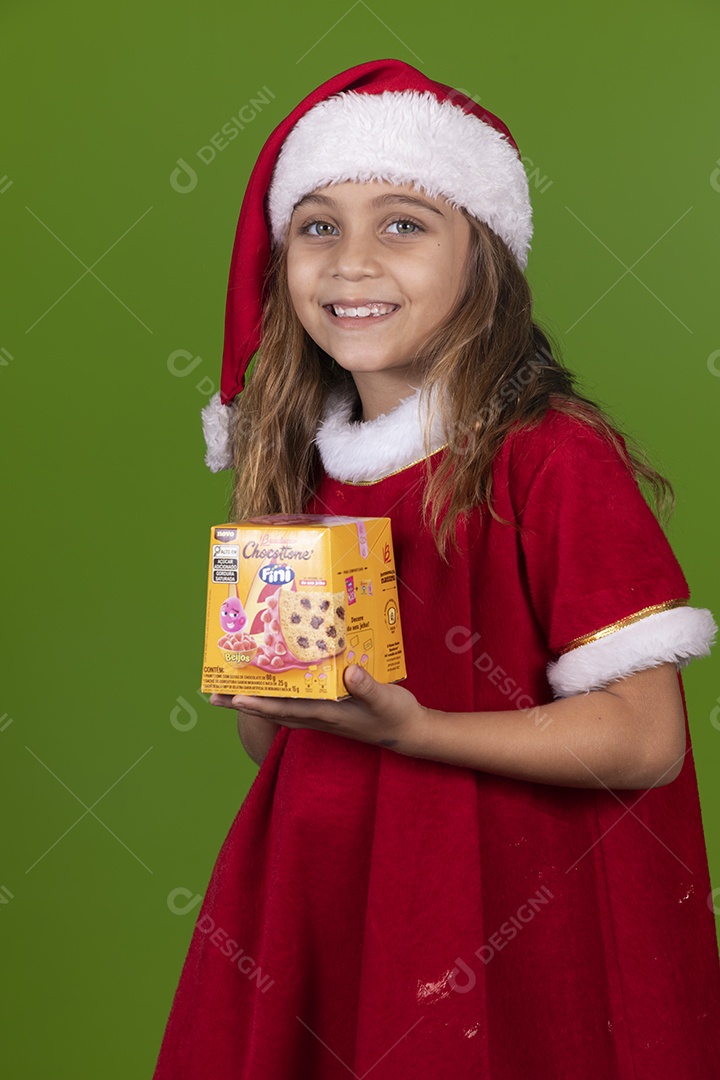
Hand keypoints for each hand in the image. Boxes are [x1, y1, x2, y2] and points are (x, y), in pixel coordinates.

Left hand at [209, 665, 427, 755]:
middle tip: (212, 695)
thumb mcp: (385, 700)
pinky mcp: (326, 710)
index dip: (258, 703)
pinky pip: (293, 702)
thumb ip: (367, 687)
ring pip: (278, 707)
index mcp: (326, 713)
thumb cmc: (395, 716)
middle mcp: (317, 716)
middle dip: (242, 702)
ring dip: (253, 699)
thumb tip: (349, 673)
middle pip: (271, 710)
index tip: (233, 697)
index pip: (285, 710)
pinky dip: (276, 695)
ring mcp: (319, 715)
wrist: (408, 733)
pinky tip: (270, 684)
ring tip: (228, 690)